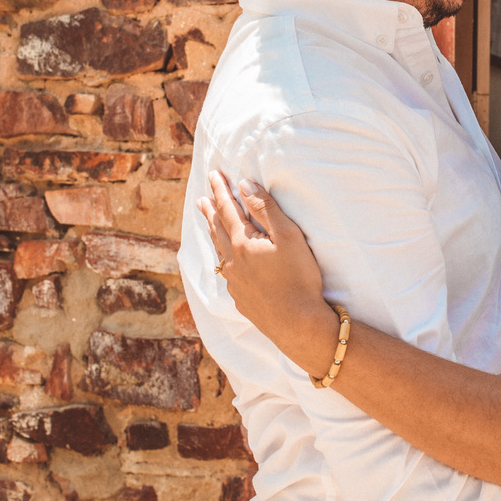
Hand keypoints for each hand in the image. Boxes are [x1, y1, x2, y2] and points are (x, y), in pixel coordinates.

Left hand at [197, 171, 334, 374]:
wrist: (297, 325)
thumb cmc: (298, 277)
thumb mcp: (288, 235)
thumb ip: (266, 208)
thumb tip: (244, 185)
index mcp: (243, 243)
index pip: (228, 209)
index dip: (221, 191)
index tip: (214, 175)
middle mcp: (232, 262)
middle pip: (218, 229)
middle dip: (211, 210)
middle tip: (201, 198)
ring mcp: (235, 282)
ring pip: (219, 251)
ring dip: (214, 233)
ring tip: (209, 223)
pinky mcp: (242, 299)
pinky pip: (227, 273)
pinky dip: (223, 258)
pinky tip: (226, 262)